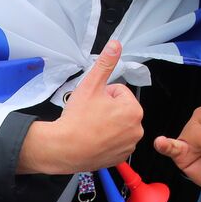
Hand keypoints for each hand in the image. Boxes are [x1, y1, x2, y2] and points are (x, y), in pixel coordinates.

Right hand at [21, 39, 143, 174]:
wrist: (63, 148)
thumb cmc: (77, 118)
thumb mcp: (91, 85)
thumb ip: (105, 63)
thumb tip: (116, 44)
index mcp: (133, 110)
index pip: (119, 92)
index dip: (103, 95)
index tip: (92, 103)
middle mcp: (137, 129)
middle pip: (120, 109)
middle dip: (106, 109)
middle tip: (90, 116)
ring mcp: (129, 145)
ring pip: (117, 126)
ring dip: (107, 124)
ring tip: (90, 127)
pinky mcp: (120, 157)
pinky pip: (115, 142)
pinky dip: (106, 140)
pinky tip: (93, 139)